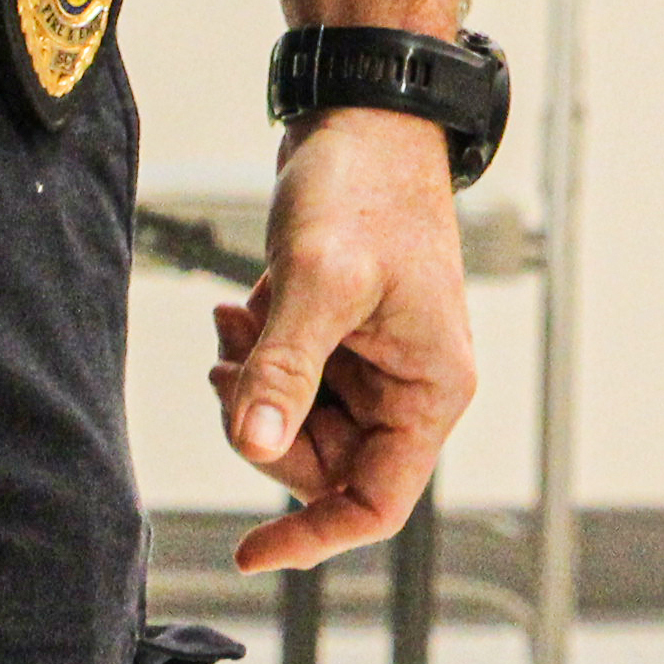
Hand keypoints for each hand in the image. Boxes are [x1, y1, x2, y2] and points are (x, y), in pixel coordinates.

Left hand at [215, 105, 479, 569]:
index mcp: (431, 386)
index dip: (313, 536)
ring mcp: (375, 361)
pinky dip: (256, 358)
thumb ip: (286, 368)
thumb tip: (255, 445)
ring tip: (236, 324)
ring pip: (296, 425)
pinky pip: (289, 384)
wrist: (363, 112)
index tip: (249, 550)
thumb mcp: (319, 279)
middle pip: (322, 465)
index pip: (376, 502)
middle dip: (264, 427)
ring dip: (253, 387)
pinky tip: (240, 311)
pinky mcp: (343, 336)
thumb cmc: (366, 183)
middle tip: (231, 368)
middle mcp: (410, 383)